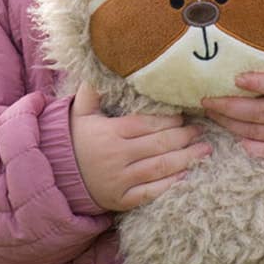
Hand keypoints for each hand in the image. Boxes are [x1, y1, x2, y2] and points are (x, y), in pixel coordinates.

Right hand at [70, 84, 210, 211]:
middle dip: (184, 137)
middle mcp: (116, 157)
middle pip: (158, 145)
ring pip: (160, 168)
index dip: (168, 121)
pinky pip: (151, 192)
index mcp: (109, 133)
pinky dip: (171, 184)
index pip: (146, 124)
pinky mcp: (123, 200)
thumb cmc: (75, 140)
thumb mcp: (80, 112)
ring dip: (186, 158)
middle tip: (200, 130)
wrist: (58, 176)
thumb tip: (103, 63)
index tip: (184, 117)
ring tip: (205, 150)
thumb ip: (92, 90)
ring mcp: (120, 181)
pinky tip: (187, 174)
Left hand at [200, 68, 263, 165]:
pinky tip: (237, 139)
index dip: (259, 82)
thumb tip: (250, 53)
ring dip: (232, 124)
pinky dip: (254, 148)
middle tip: (207, 100)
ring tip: (213, 114)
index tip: (235, 78)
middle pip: (261, 112)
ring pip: (260, 132)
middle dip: (229, 106)